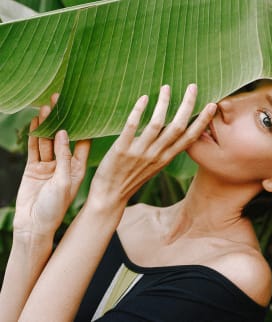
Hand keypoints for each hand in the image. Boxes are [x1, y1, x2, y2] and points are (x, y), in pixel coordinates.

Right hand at [14, 94, 90, 238]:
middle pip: (64, 138)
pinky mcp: (34, 168)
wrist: (33, 225)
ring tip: (46, 106)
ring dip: (47, 124)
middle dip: (63, 120)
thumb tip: (64, 133)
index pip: (83, 143)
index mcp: (78, 168)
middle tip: (61, 101)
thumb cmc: (55, 208)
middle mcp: (65, 165)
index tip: (83, 109)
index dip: (83, 126)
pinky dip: (34, 135)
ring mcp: (49, 166)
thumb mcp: (64, 181)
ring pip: (48, 140)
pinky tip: (35, 121)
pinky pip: (34, 148)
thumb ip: (64, 157)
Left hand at [88, 84, 215, 205]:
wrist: (110, 196)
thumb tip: (170, 128)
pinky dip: (139, 111)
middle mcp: (156, 155)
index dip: (202, 121)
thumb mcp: (153, 165)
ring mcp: (140, 153)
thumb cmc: (131, 178)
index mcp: (166, 158)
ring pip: (157, 125)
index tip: (212, 105)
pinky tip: (144, 98)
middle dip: (187, 105)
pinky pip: (132, 127)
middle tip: (192, 86)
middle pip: (177, 127)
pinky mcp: (121, 151)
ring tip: (166, 87)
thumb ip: (163, 148)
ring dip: (163, 104)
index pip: (190, 137)